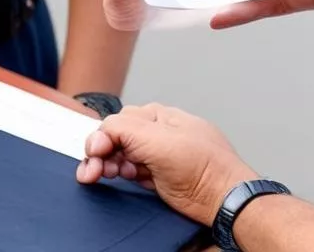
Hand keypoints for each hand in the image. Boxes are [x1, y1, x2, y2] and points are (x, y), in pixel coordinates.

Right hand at [75, 104, 257, 224]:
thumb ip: (127, 130)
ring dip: (108, 165)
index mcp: (158, 117)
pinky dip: (121, 175)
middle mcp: (157, 133)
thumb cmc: (203, 164)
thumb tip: (102, 131)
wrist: (221, 196)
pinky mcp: (158, 177)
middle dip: (101, 152)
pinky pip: (131, 172)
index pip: (120, 120)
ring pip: (122, 156)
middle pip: (117, 138)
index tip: (96, 152)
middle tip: (92, 171)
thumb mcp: (159, 140)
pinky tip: (120, 179)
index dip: (103, 136)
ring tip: (101, 175)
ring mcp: (157, 156)